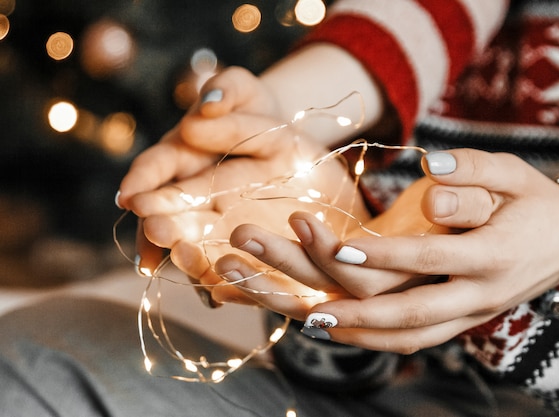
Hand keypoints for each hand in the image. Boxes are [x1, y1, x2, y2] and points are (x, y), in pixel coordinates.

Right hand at [118, 115, 370, 305]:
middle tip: (157, 230)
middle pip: (168, 212)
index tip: (131, 193)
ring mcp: (211, 222)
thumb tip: (208, 101)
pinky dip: (218, 280)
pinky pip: (222, 265)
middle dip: (160, 221)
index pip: (155, 167)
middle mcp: (188, 194)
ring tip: (186, 262)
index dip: (142, 180)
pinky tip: (220, 293)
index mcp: (181, 155)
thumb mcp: (247, 93)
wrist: (287, 146)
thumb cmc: (256, 114)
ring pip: (190, 244)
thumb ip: (228, 90)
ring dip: (185, 256)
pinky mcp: (237, 244)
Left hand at [223, 149, 558, 353]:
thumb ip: (474, 171)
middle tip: (311, 310)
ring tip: (314, 324)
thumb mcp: (513, 173)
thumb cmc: (533, 202)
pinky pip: (416, 339)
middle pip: (413, 313)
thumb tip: (431, 173)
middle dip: (360, 313)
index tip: (339, 246)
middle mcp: (480, 294)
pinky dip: (377, 339)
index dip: (383, 255)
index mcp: (493, 253)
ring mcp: (471, 314)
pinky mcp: (461, 321)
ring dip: (361, 334)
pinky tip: (342, 329)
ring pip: (412, 336)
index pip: (429, 258)